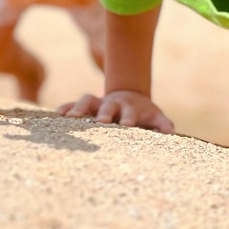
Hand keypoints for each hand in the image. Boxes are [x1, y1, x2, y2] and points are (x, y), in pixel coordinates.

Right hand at [56, 89, 174, 132]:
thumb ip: (163, 124)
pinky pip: (74, 103)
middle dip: (104, 113)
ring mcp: (98, 102)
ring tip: (71, 119)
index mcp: (129, 107)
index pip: (129, 112)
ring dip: (80, 108)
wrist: (130, 96)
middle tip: (101, 122)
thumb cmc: (144, 113)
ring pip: (87, 100)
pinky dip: (66, 107)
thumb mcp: (156, 116)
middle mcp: (112, 103)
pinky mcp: (87, 105)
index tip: (127, 126)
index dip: (128, 118)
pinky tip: (58, 114)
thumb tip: (170, 133)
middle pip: (107, 106)